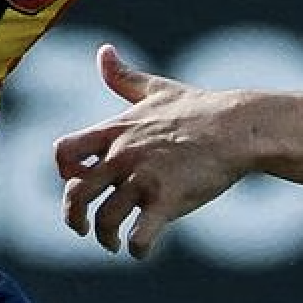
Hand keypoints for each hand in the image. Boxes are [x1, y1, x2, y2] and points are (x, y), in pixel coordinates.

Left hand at [53, 46, 250, 258]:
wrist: (239, 127)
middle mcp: (122, 155)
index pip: (64, 151)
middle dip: (73, 217)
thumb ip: (123, 76)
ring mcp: (144, 178)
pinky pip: (140, 235)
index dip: (64, 171)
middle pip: (76, 193)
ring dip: (105, 238)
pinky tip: (141, 251)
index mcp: (116, 131)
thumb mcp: (156, 88)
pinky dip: (136, 249)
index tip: (76, 180)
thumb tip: (103, 51)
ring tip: (114, 244)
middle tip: (82, 228)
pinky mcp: (168, 200)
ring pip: (105, 219)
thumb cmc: (201, 108)